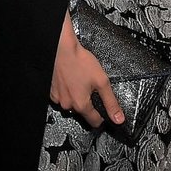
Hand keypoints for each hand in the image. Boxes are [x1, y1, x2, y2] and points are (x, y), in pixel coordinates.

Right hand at [50, 11, 124, 128]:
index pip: (95, 122)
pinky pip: (62, 97)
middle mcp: (67, 105)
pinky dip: (67, 92)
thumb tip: (118, 118)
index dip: (103, 117)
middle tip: (91, 88)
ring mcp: (57, 99)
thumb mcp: (102, 81)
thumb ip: (111, 102)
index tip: (104, 111)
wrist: (61, 48)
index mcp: (81, 105)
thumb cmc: (79, 61)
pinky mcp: (51, 92)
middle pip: (83, 112)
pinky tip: (71, 81)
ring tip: (80, 82)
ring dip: (77, 97)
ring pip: (72, 105)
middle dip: (89, 103)